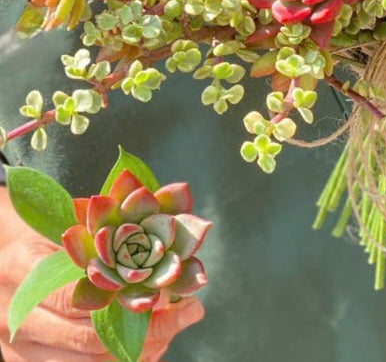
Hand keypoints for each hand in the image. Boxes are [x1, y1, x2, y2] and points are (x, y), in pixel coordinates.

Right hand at [0, 188, 203, 361]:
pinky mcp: (21, 361)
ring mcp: (16, 346)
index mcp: (24, 268)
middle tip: (187, 315)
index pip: (83, 302)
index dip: (135, 305)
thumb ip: (98, 233)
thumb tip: (159, 240)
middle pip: (90, 342)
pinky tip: (145, 348)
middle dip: (147, 333)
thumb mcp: (57, 220)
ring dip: (135, 353)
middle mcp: (17, 314)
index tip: (176, 295)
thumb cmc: (31, 227)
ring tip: (171, 332)